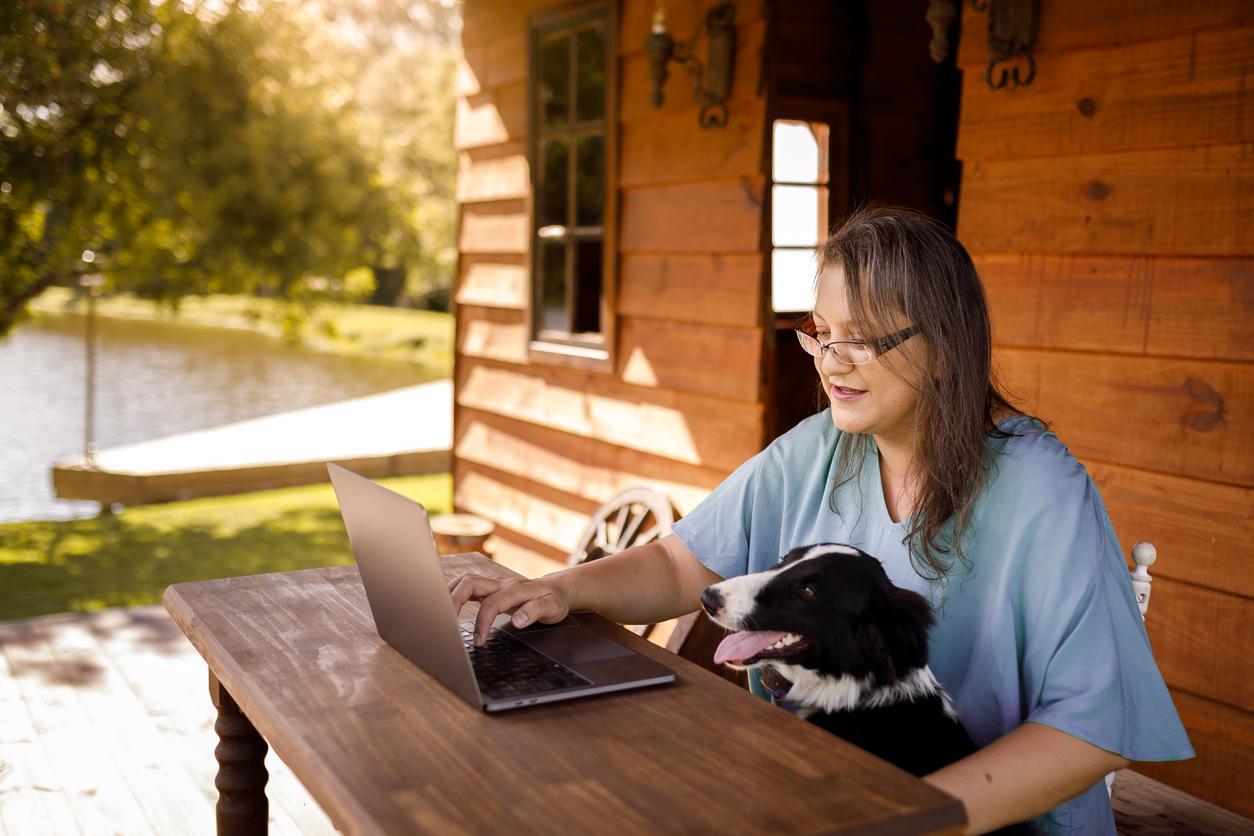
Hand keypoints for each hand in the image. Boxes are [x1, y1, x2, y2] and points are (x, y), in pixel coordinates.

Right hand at [448, 573, 571, 645]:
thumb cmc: (555, 600)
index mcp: (515, 589)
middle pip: (470, 583)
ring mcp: (495, 584)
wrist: (559, 590)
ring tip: (440, 612)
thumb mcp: (553, 608)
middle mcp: (502, 584)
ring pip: (466, 581)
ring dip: (451, 593)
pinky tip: (448, 605)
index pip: (491, 603)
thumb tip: (519, 620)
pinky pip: (469, 586)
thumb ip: (535, 612)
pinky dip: (455, 593)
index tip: (478, 641)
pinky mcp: (491, 588)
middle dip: (455, 600)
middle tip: (446, 623)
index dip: (482, 622)